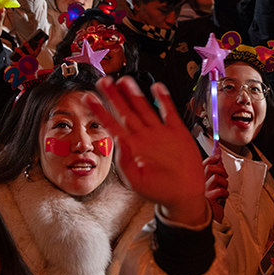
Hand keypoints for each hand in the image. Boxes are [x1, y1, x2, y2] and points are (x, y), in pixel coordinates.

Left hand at [87, 78, 208, 226]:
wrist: (183, 195)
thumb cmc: (158, 190)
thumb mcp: (136, 181)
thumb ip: (125, 161)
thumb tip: (118, 140)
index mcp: (131, 147)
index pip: (111, 124)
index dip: (100, 111)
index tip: (89, 98)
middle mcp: (143, 136)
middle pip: (125, 111)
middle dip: (114, 96)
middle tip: (104, 81)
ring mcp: (159, 132)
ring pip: (144, 108)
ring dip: (134, 94)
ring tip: (124, 80)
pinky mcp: (177, 131)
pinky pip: (168, 112)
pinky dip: (164, 99)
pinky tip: (157, 87)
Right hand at [203, 154, 227, 222]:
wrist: (212, 219)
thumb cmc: (213, 202)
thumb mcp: (215, 185)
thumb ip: (216, 171)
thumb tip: (219, 159)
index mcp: (199, 180)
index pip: (203, 164)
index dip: (212, 158)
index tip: (218, 157)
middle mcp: (199, 184)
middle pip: (209, 168)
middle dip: (221, 170)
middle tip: (224, 176)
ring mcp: (203, 191)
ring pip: (216, 177)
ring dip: (224, 182)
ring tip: (223, 188)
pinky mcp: (209, 199)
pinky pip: (220, 190)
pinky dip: (225, 193)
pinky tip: (223, 197)